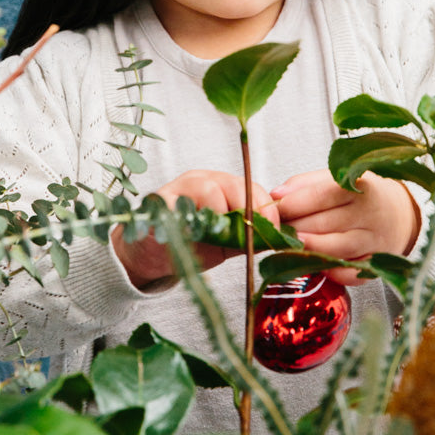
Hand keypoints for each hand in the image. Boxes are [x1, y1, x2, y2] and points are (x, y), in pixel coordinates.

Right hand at [112, 170, 280, 289]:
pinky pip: (179, 205)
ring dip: (219, 217)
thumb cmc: (191, 243)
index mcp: (222, 186)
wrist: (151, 254)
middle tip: (249, 237)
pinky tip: (191, 235)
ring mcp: (179, 188)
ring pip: (210, 191)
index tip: (273, 232)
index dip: (267, 210)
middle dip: (248, 213)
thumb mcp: (226, 242)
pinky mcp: (158, 202)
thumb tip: (282, 240)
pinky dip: (189, 221)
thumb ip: (249, 237)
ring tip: (215, 236)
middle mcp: (201, 180)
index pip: (252, 188)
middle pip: (235, 185)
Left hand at [269, 169, 419, 285]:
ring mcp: (375, 241)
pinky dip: (333, 271)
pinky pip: (353, 273)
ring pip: (337, 248)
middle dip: (294, 229)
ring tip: (289, 247)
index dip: (292, 204)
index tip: (271, 209)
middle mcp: (369, 214)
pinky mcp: (377, 263)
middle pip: (325, 224)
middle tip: (274, 232)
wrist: (398, 213)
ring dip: (309, 249)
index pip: (320, 195)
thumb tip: (275, 194)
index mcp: (357, 186)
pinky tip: (316, 265)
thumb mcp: (333, 179)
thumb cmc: (357, 194)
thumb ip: (303, 184)